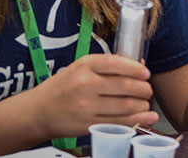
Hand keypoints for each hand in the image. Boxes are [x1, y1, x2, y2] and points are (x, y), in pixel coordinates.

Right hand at [27, 54, 156, 137]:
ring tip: (145, 103)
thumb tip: (138, 65)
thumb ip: (106, 66)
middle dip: (143, 89)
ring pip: (126, 105)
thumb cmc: (63, 88)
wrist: (39, 111)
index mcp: (83, 66)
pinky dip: (138, 119)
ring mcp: (87, 106)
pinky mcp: (89, 124)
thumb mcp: (79, 68)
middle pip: (125, 86)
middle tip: (147, 90)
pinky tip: (146, 117)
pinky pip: (119, 122)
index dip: (135, 68)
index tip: (145, 73)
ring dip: (143, 105)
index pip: (115, 63)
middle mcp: (85, 84)